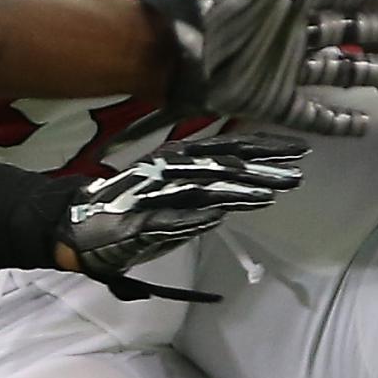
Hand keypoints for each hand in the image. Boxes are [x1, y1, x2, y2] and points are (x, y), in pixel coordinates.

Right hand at [61, 135, 303, 297]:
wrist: (77, 228)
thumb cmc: (128, 213)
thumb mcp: (174, 202)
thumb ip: (205, 195)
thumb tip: (242, 195)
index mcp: (180, 162)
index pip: (229, 149)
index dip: (264, 148)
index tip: (299, 150)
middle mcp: (170, 170)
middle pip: (223, 165)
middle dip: (262, 168)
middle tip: (298, 172)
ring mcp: (156, 195)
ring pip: (203, 189)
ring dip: (237, 192)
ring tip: (271, 194)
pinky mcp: (140, 220)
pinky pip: (171, 218)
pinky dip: (194, 218)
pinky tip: (219, 217)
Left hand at [141, 0, 377, 138]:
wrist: (172, 55)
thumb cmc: (216, 9)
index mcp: (286, 1)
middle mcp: (290, 34)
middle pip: (341, 31)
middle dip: (373, 30)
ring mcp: (283, 70)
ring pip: (335, 72)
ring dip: (366, 74)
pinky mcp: (272, 103)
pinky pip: (311, 115)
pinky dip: (336, 123)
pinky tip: (362, 127)